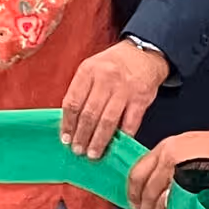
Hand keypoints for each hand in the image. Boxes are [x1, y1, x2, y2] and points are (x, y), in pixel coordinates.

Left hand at [60, 40, 170, 159]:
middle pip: (89, 114)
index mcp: (88, 71)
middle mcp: (105, 79)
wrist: (143, 54)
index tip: (65, 138)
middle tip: (77, 150)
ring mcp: (124, 89)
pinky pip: (130, 123)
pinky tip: (115, 146)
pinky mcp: (141, 98)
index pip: (72, 102)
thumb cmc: (113, 65)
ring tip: (93, 154)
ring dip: (99, 141)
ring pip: (108, 121)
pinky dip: (123, 137)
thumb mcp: (92, 69)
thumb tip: (69, 122)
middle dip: (82, 136)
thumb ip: (81, 91)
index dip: (67, 124)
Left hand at [127, 129, 208, 208]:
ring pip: (159, 202)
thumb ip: (170, 162)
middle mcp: (168, 158)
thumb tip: (158, 187)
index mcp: (165, 148)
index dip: (133, 193)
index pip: (137, 173)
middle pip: (147, 192)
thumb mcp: (188, 145)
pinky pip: (176, 207)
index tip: (134, 205)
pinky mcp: (196, 186)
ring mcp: (181, 172)